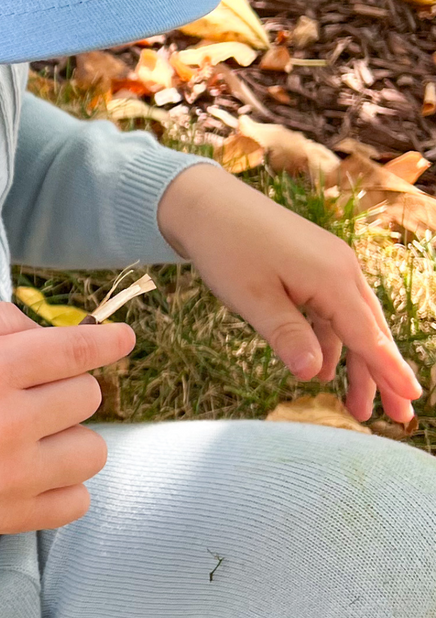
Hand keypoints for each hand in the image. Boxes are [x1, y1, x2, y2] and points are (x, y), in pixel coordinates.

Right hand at [0, 302, 134, 541]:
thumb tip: (53, 331)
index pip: (74, 350)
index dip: (108, 342)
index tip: (125, 340)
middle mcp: (6, 423)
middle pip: (87, 396)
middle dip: (67, 384)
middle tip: (32, 389)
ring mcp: (12, 477)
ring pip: (92, 451)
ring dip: (71, 435)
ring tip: (34, 431)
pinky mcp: (10, 516)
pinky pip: (78, 501)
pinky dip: (65, 483)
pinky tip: (34, 467)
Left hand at [157, 163, 422, 423]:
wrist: (204, 201)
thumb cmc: (226, 247)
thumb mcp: (252, 297)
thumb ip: (286, 335)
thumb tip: (311, 374)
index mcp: (332, 277)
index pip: (368, 334)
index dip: (390, 371)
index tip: (413, 400)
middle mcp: (341, 268)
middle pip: (370, 330)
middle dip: (383, 374)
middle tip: (398, 417)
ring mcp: (329, 262)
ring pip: (352, 321)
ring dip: (356, 362)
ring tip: (357, 406)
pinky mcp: (313, 262)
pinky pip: (333, 308)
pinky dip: (332, 338)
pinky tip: (322, 367)